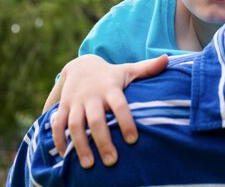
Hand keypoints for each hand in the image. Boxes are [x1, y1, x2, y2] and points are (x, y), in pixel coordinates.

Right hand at [51, 54, 168, 167]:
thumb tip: (167, 59)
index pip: (120, 105)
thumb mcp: (128, 70)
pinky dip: (59, 139)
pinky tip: (64, 155)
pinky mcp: (63, 107)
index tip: (133, 140)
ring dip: (80, 145)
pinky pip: (58, 124)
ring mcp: (76, 102)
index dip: (126, 121)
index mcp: (110, 89)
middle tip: (112, 161)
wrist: (80, 65)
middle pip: (96, 119)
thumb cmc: (110, 75)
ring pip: (75, 125)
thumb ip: (147, 68)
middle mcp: (92, 96)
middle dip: (103, 141)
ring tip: (89, 165)